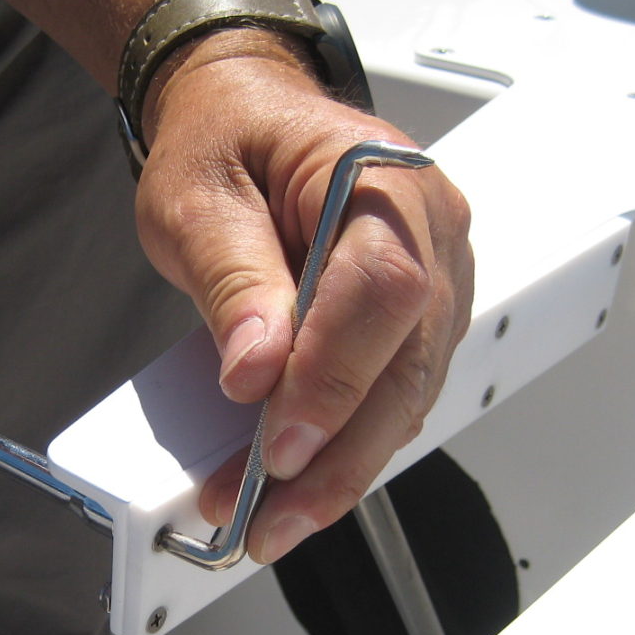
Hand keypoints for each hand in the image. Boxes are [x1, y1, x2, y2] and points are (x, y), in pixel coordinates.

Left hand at [135, 35, 473, 563]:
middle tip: (269, 520)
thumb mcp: (197, 198)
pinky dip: (343, 447)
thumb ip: (232, 279)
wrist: (248, 114)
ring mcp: (438, 280)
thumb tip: (256, 372)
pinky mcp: (417, 323)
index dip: (334, 376)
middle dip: (338, 456)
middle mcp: (432, 233)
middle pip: (407, 364)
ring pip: (406, 396)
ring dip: (337, 468)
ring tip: (266, 519)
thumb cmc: (224, 142)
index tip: (276, 445)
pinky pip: (392, 395)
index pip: (381, 290)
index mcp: (383, 179)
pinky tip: (292, 485)